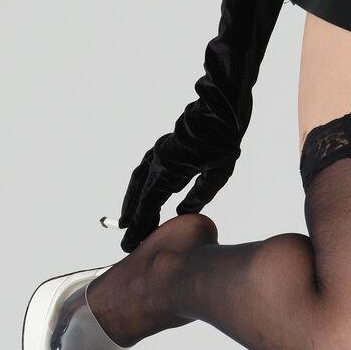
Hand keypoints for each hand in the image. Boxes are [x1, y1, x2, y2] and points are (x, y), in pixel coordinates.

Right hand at [111, 135, 238, 254]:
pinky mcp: (165, 145)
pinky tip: (143, 190)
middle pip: (140, 194)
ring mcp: (160, 151)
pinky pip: (145, 168)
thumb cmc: (223, 139)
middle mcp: (158, 160)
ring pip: (139, 180)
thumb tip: (183, 213)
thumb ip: (199, 195)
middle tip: (127, 237)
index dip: (139, 225)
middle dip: (132, 217)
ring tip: (127, 218)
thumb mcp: (217, 174)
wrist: (221, 108)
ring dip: (132, 200)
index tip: (129, 241)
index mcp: (169, 170)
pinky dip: (140, 184)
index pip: (148, 204)